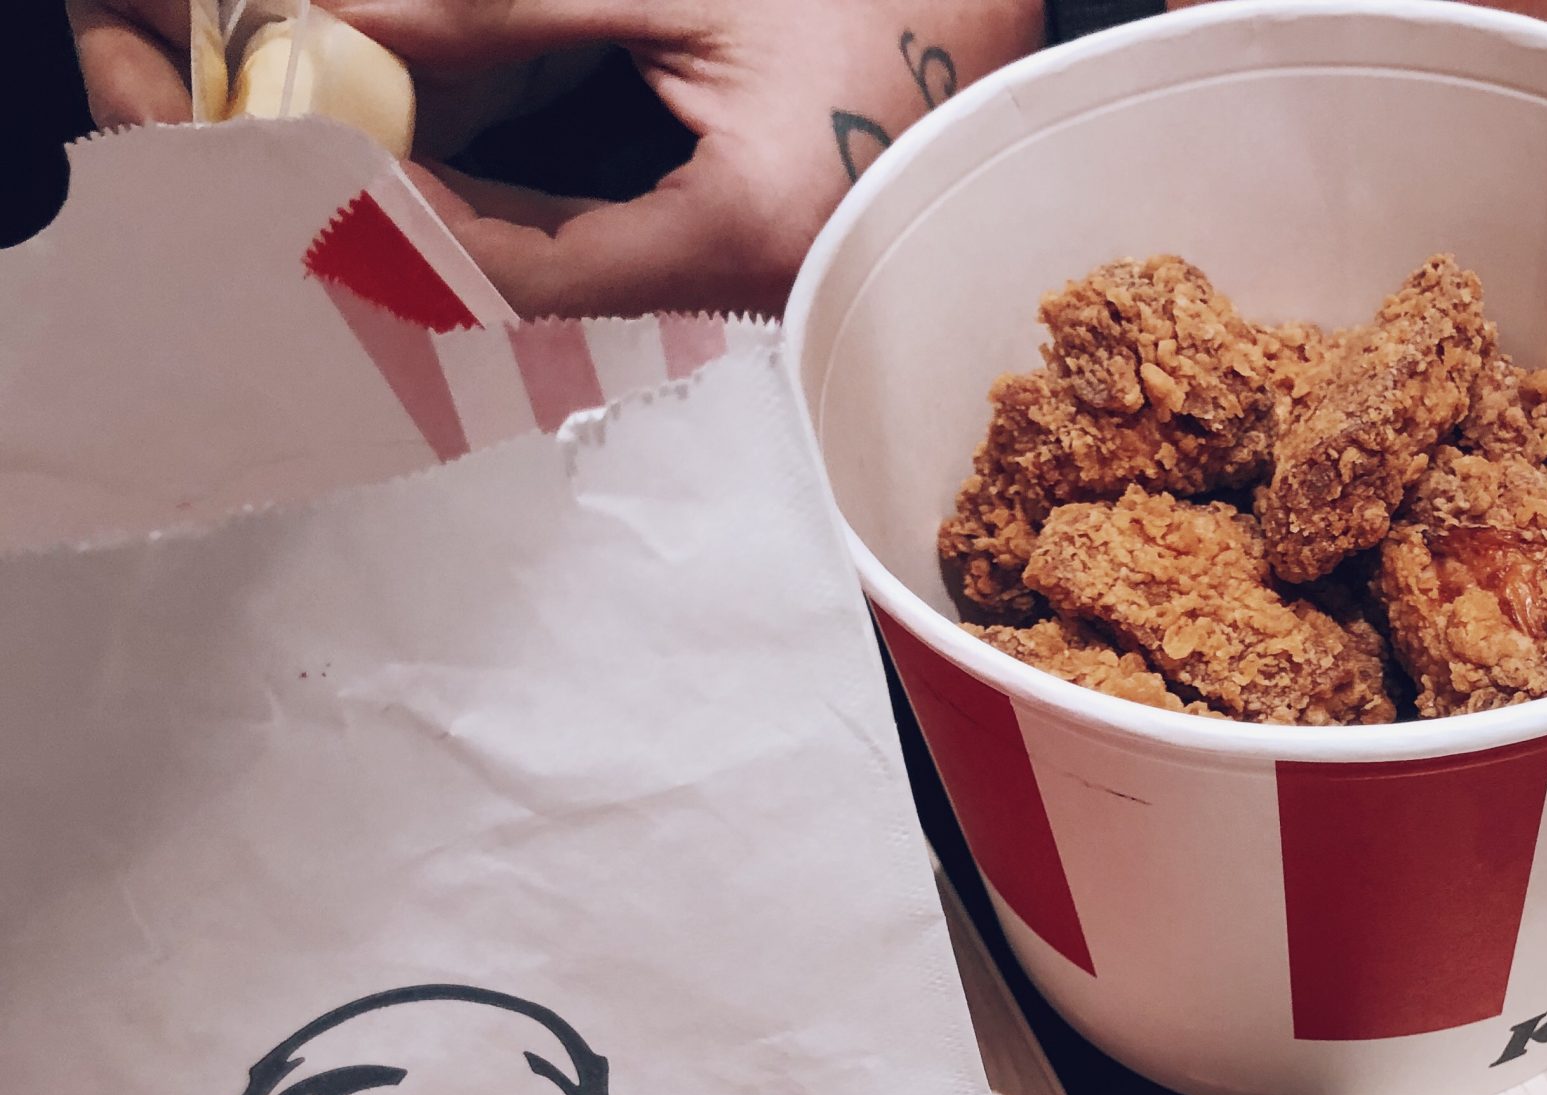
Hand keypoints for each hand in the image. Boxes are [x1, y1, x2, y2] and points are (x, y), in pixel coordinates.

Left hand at [66, 0, 1045, 317]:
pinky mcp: (729, 241)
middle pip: (490, 285)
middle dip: (342, 205)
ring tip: (272, 115)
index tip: (240, 139)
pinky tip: (387, 139)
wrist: (1015, 23)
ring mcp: (736, 276)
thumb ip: (502, 11)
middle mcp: (741, 288)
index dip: (354, 207)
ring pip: (518, 268)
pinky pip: (570, 242)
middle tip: (205, 115)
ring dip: (387, 196)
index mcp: (748, 234)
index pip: (502, 263)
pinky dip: (466, 191)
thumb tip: (332, 28)